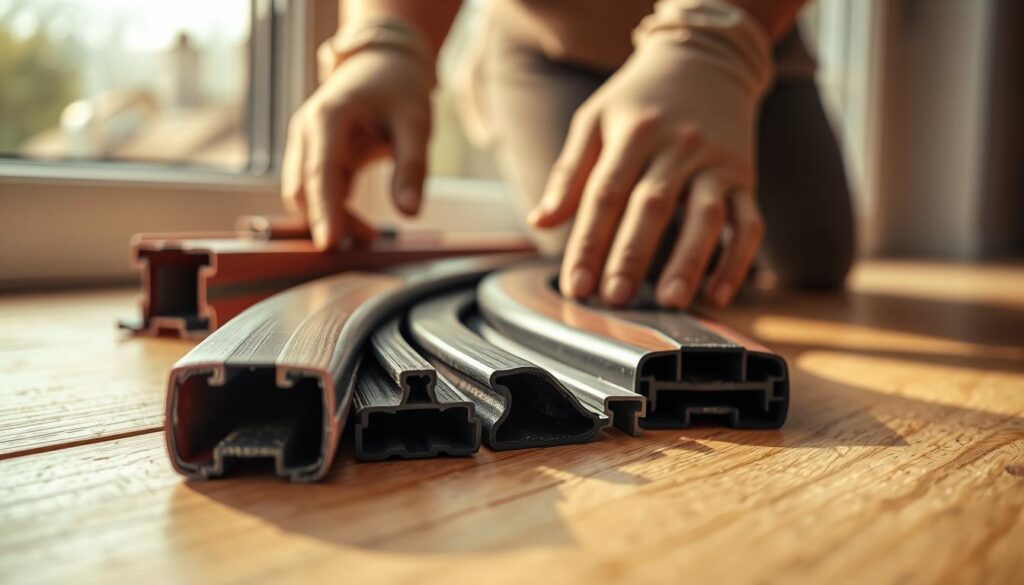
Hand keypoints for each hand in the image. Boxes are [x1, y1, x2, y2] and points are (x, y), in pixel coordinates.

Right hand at [282, 47, 431, 249]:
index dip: (324, 210)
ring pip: (306, 195)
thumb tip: (409, 212)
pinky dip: (335, 211)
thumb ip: (412, 168)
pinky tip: (362, 227)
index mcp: (327, 118)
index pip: (321, 173)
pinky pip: (317, 191)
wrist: (384, 62)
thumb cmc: (399, 88)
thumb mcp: (415, 125)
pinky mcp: (315, 155)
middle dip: (329, 221)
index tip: (329, 242)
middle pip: (304, 190)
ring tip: (370, 235)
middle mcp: (307, 131)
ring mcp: (306, 144)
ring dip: (332, 219)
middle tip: (367, 242)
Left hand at [528, 1, 772, 308]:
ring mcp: (717, 164)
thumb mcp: (595, 121)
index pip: (606, 193)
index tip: (575, 285)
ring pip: (706, 217)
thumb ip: (568, 173)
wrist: (705, 60)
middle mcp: (679, 146)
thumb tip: (539, 221)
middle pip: (652, 206)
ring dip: (688, 261)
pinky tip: (717, 295)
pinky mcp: (745, 179)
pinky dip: (737, 262)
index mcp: (634, 132)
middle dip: (632, 255)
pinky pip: (748, 224)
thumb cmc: (639, 100)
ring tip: (669, 300)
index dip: (588, 241)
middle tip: (613, 299)